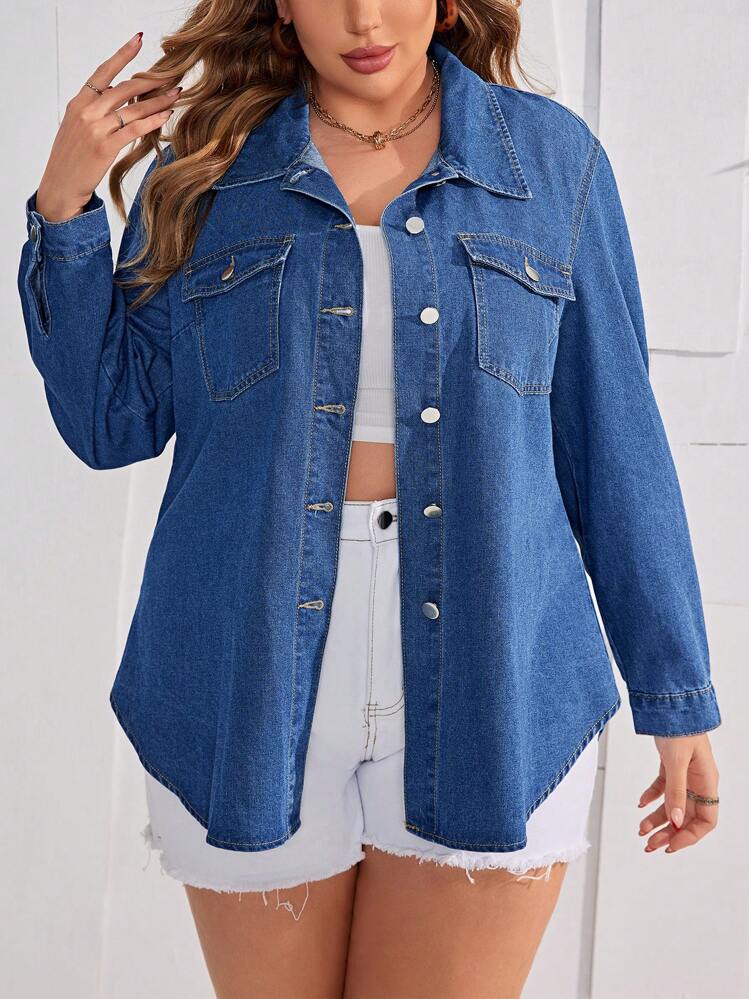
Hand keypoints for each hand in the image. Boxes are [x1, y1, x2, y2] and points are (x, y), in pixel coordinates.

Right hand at [35, 31, 181, 221]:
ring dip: (157, 100)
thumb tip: (116, 95)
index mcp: (78, 103)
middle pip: (123, 88)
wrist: (60, 185)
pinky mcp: (106, 147)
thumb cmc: (71, 159)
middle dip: (149, 81)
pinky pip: (134, 129)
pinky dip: (152, 121)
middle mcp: (86, 111)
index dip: (122, 55)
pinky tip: (165, 115)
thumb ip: (94, 110)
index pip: (103, 72)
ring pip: (133, 108)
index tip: (137, 41)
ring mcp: (95, 128)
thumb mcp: (76, 127)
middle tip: (170, 75)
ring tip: (175, 93)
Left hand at [638, 732, 719, 853]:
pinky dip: (652, 797)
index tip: (671, 844)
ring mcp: (685, 774)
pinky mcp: (672, 766)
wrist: (672, 703)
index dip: (690, 836)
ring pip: (673, 805)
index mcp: (707, 782)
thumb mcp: (677, 761)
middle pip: (687, 817)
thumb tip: (676, 820)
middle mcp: (698, 782)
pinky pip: (663, 789)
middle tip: (650, 845)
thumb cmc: (680, 727)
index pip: (706, 820)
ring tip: (641, 831)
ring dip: (658, 820)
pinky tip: (640, 804)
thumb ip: (676, 791)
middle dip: (669, 833)